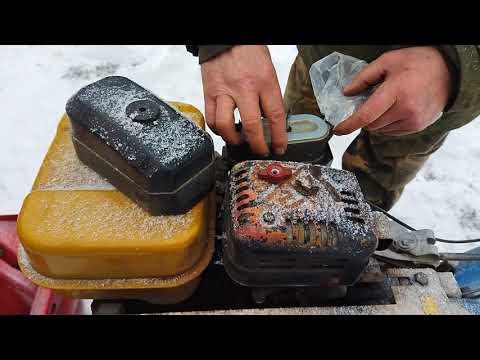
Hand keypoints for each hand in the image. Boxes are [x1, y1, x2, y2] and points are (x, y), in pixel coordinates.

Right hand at [200, 45, 286, 155]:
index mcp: (264, 81)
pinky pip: (211, 119)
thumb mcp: (268, 71)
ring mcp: (224, 91)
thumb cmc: (249, 52)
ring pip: (226, 126)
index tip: (280, 147)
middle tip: (261, 151)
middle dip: (258, 145)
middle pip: (252, 126)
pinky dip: (218, 130)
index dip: (279, 137)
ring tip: (240, 142)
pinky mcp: (209, 92)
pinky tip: (224, 130)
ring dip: (234, 140)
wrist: (226, 38)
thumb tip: (272, 120)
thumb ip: (269, 95)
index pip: (275, 116)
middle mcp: (244, 88)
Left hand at [334, 46, 451, 136]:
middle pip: (371, 125)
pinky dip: (387, 124)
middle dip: (364, 117)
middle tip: (369, 103)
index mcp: (396, 92)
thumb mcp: (388, 61)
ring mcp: (413, 121)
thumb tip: (347, 92)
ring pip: (380, 130)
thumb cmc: (418, 63)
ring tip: (386, 103)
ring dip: (376, 121)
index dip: (348, 125)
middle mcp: (405, 110)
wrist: (450, 72)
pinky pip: (392, 132)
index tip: (337, 129)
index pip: (366, 115)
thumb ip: (364, 77)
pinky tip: (395, 110)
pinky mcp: (417, 127)